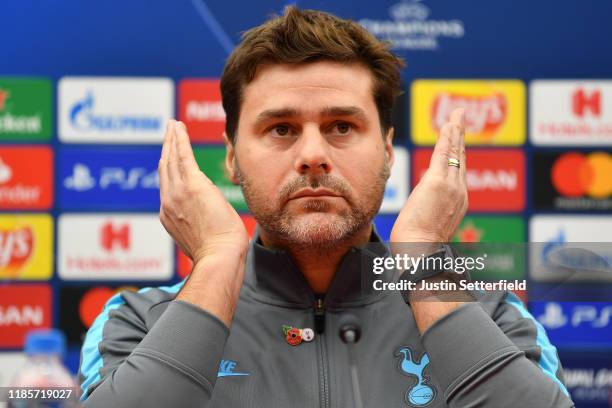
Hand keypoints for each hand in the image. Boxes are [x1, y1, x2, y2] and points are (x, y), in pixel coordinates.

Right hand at [158, 120, 248, 264]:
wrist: (219, 256)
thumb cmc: (218, 253)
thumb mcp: (201, 238)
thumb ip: (198, 226)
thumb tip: (207, 225)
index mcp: (170, 216)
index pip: (167, 186)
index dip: (167, 168)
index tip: (168, 156)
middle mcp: (169, 202)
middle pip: (165, 168)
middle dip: (166, 148)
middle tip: (168, 132)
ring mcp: (178, 193)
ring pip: (171, 159)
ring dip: (171, 139)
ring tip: (172, 125)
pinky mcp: (193, 185)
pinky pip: (183, 156)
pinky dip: (179, 139)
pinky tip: (178, 127)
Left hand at [390, 108, 467, 242]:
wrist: (421, 251)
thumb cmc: (418, 246)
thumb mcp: (427, 224)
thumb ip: (428, 210)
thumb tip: (421, 208)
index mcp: (457, 202)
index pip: (457, 172)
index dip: (457, 154)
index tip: (457, 141)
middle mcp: (458, 191)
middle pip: (460, 158)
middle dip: (460, 137)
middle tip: (460, 119)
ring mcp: (451, 186)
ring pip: (454, 153)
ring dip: (455, 132)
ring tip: (456, 116)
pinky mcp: (437, 182)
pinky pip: (444, 154)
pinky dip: (447, 137)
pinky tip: (449, 124)